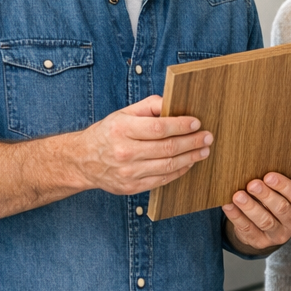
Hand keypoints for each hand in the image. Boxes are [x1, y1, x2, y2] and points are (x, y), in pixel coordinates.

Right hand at [71, 95, 211, 195]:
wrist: (83, 161)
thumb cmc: (108, 133)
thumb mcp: (124, 113)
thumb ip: (149, 106)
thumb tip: (174, 103)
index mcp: (121, 130)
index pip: (158, 128)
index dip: (181, 126)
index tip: (197, 123)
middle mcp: (124, 152)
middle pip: (167, 148)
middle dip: (192, 142)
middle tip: (207, 137)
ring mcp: (128, 172)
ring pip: (167, 166)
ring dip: (190, 158)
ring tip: (204, 150)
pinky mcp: (131, 187)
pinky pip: (162, 180)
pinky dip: (179, 171)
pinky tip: (189, 163)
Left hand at [223, 172, 290, 253]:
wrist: (266, 225)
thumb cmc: (276, 200)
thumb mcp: (283, 192)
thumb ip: (276, 183)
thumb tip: (258, 168)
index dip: (283, 185)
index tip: (268, 176)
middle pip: (281, 209)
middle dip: (266, 195)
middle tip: (252, 184)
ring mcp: (279, 236)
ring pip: (265, 221)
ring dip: (251, 207)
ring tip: (238, 196)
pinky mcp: (261, 242)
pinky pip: (248, 229)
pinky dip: (237, 217)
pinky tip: (229, 206)